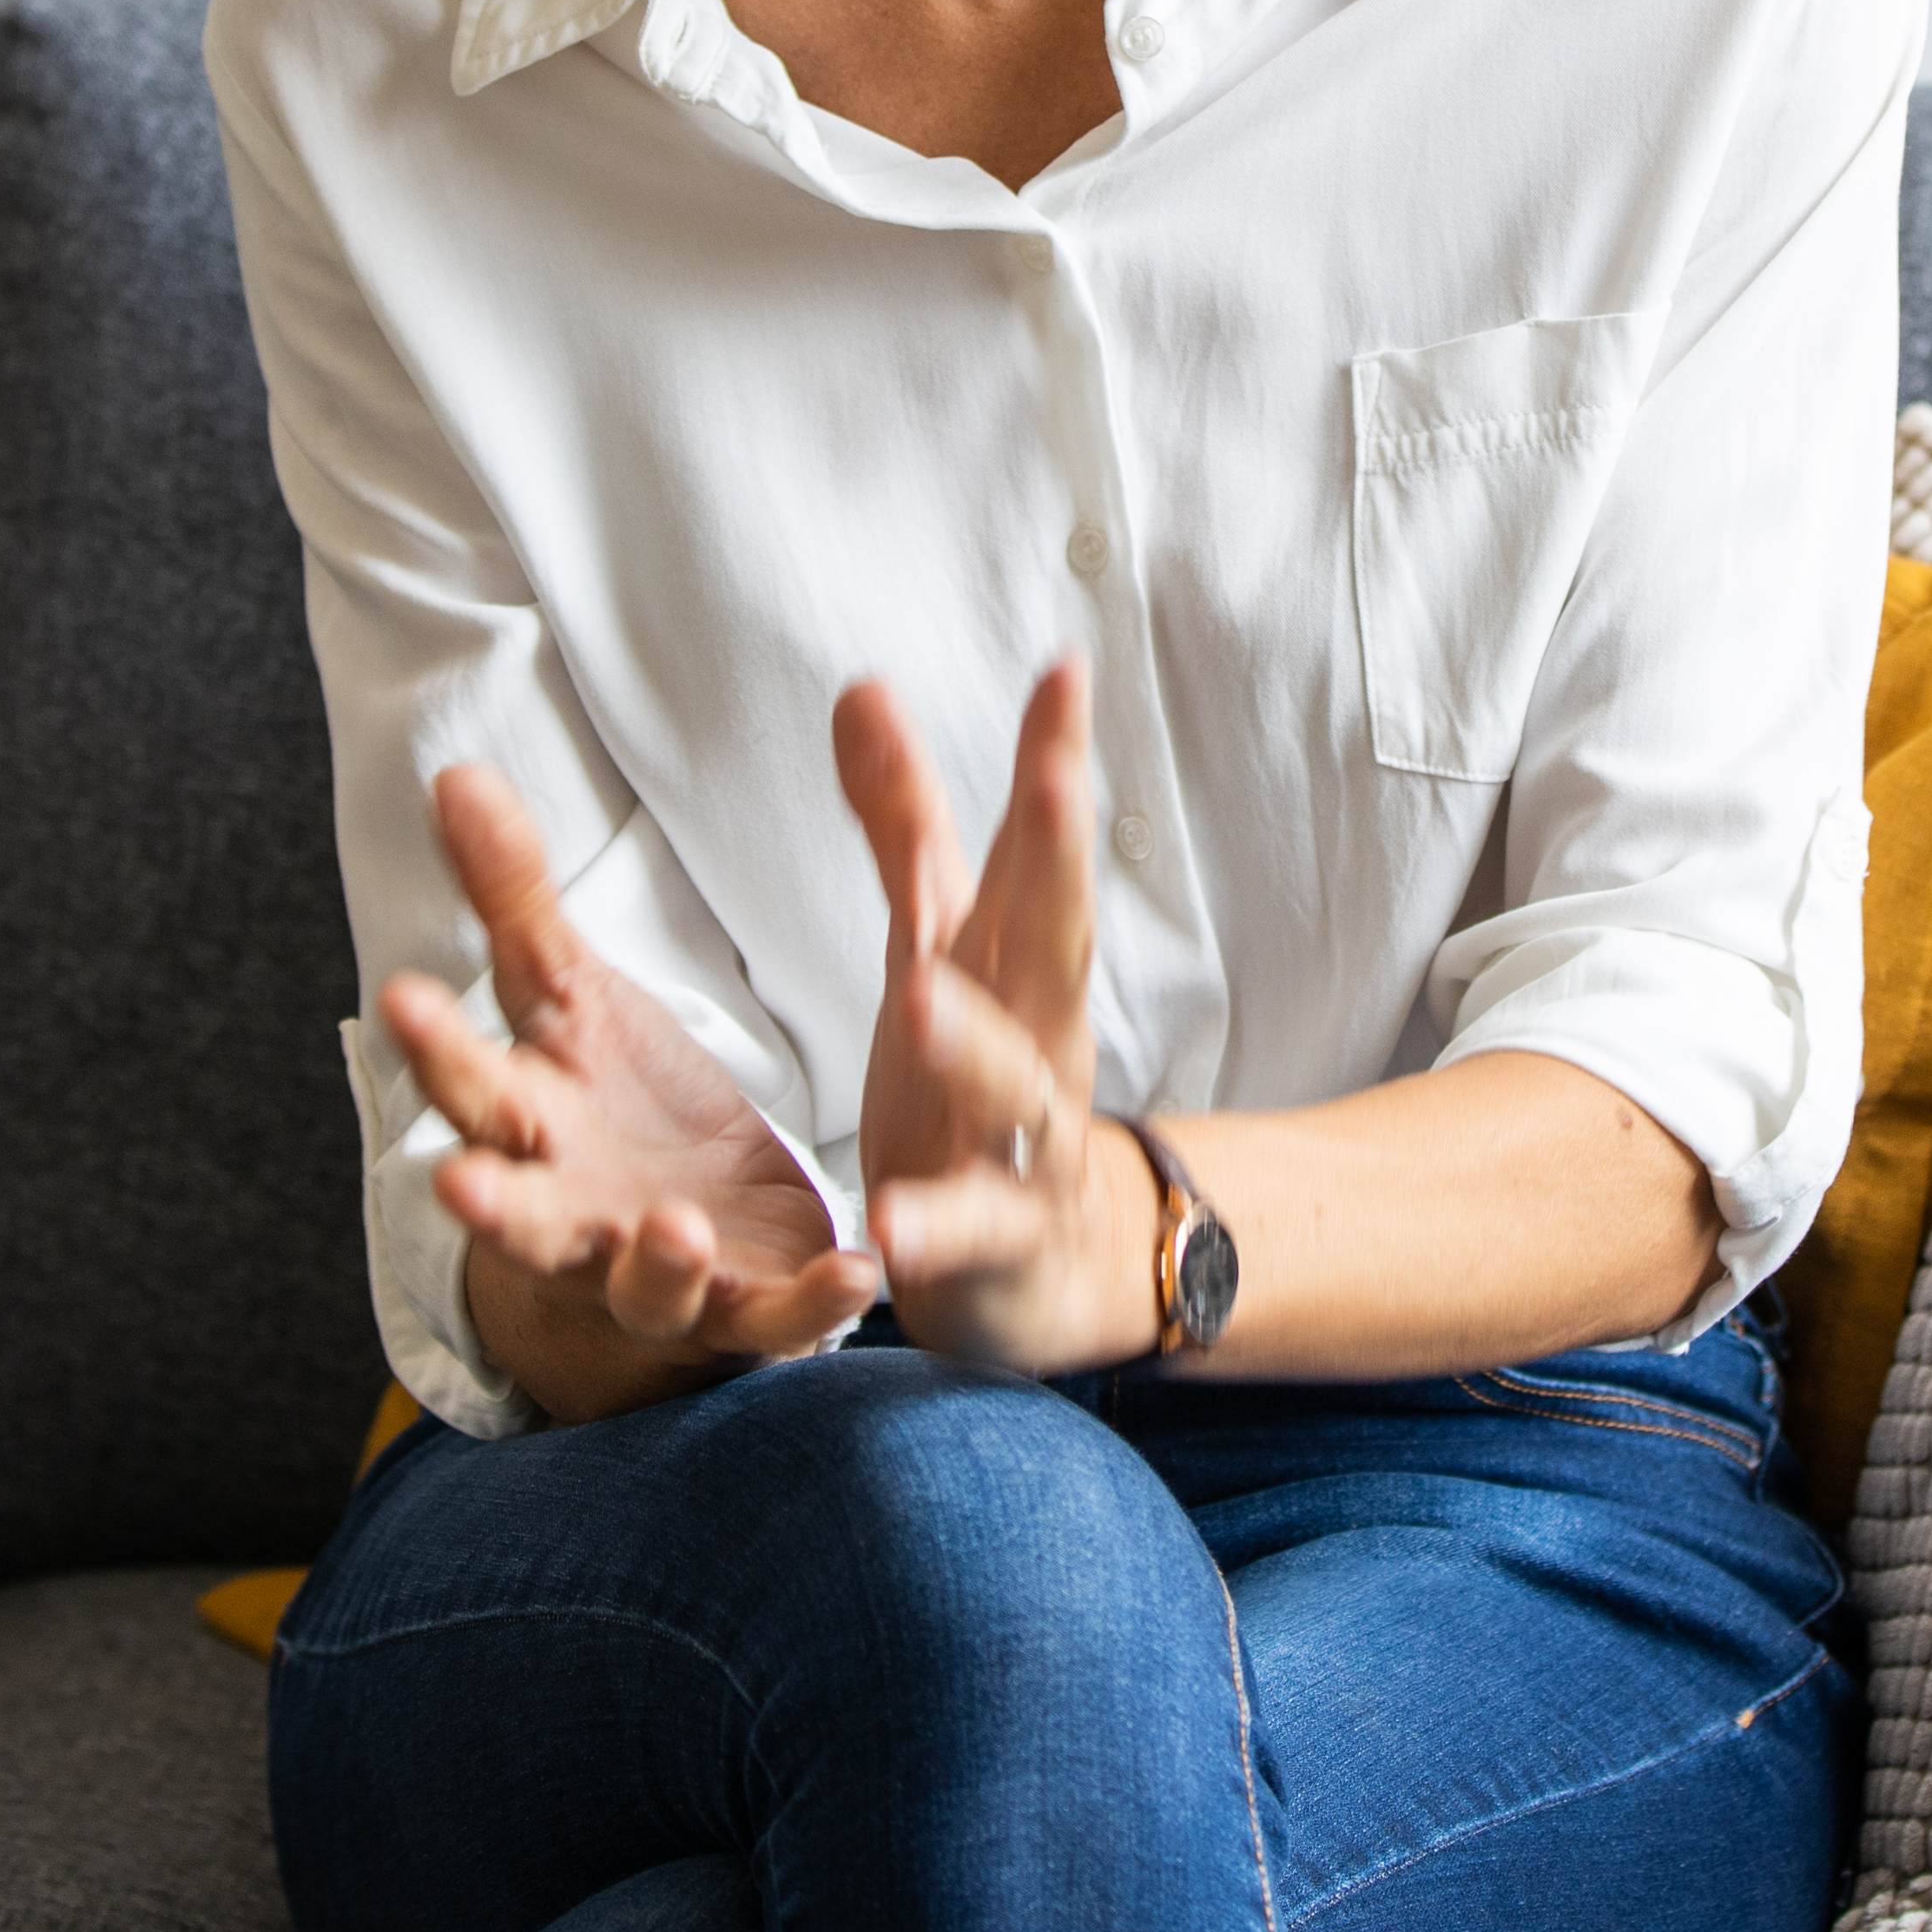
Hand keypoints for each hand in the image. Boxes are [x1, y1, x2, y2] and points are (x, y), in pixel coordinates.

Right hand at [376, 761, 881, 1424]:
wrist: (678, 1241)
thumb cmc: (607, 1106)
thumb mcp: (565, 996)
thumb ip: (513, 898)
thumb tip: (448, 772)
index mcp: (532, 1125)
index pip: (469, 1082)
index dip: (434, 1043)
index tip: (402, 994)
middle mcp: (580, 1212)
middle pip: (522, 1213)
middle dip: (491, 1204)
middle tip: (453, 1185)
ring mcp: (663, 1274)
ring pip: (647, 1282)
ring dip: (656, 1262)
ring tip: (672, 1228)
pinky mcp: (751, 1307)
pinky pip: (778, 1319)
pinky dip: (812, 1303)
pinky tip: (855, 1272)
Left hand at [841, 662, 1151, 1370]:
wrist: (1053, 1266)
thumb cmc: (982, 1082)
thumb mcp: (937, 945)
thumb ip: (902, 825)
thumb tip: (865, 684)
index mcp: (1014, 961)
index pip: (1032, 845)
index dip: (1053, 757)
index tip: (1067, 665)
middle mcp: (1038, 1038)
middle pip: (1055, 940)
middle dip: (1056, 862)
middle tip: (1053, 782)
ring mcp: (1028, 1143)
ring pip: (1014, 1088)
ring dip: (973, 1043)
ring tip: (921, 996)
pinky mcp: (1001, 1240)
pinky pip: (970, 1232)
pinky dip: (936, 1228)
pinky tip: (891, 1228)